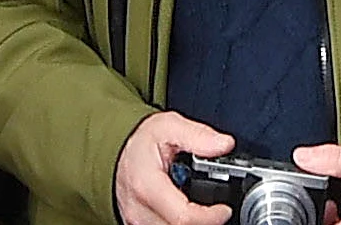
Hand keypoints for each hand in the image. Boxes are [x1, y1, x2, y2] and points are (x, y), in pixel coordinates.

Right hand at [109, 114, 240, 224]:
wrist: (116, 155)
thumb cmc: (140, 143)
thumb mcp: (168, 126)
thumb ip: (198, 135)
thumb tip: (224, 144)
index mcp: (146, 185)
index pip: (183, 217)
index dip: (211, 217)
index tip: (224, 209)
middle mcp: (139, 211)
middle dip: (205, 220)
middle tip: (215, 206)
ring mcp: (137, 223)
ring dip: (192, 222)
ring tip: (199, 206)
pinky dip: (180, 223)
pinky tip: (185, 211)